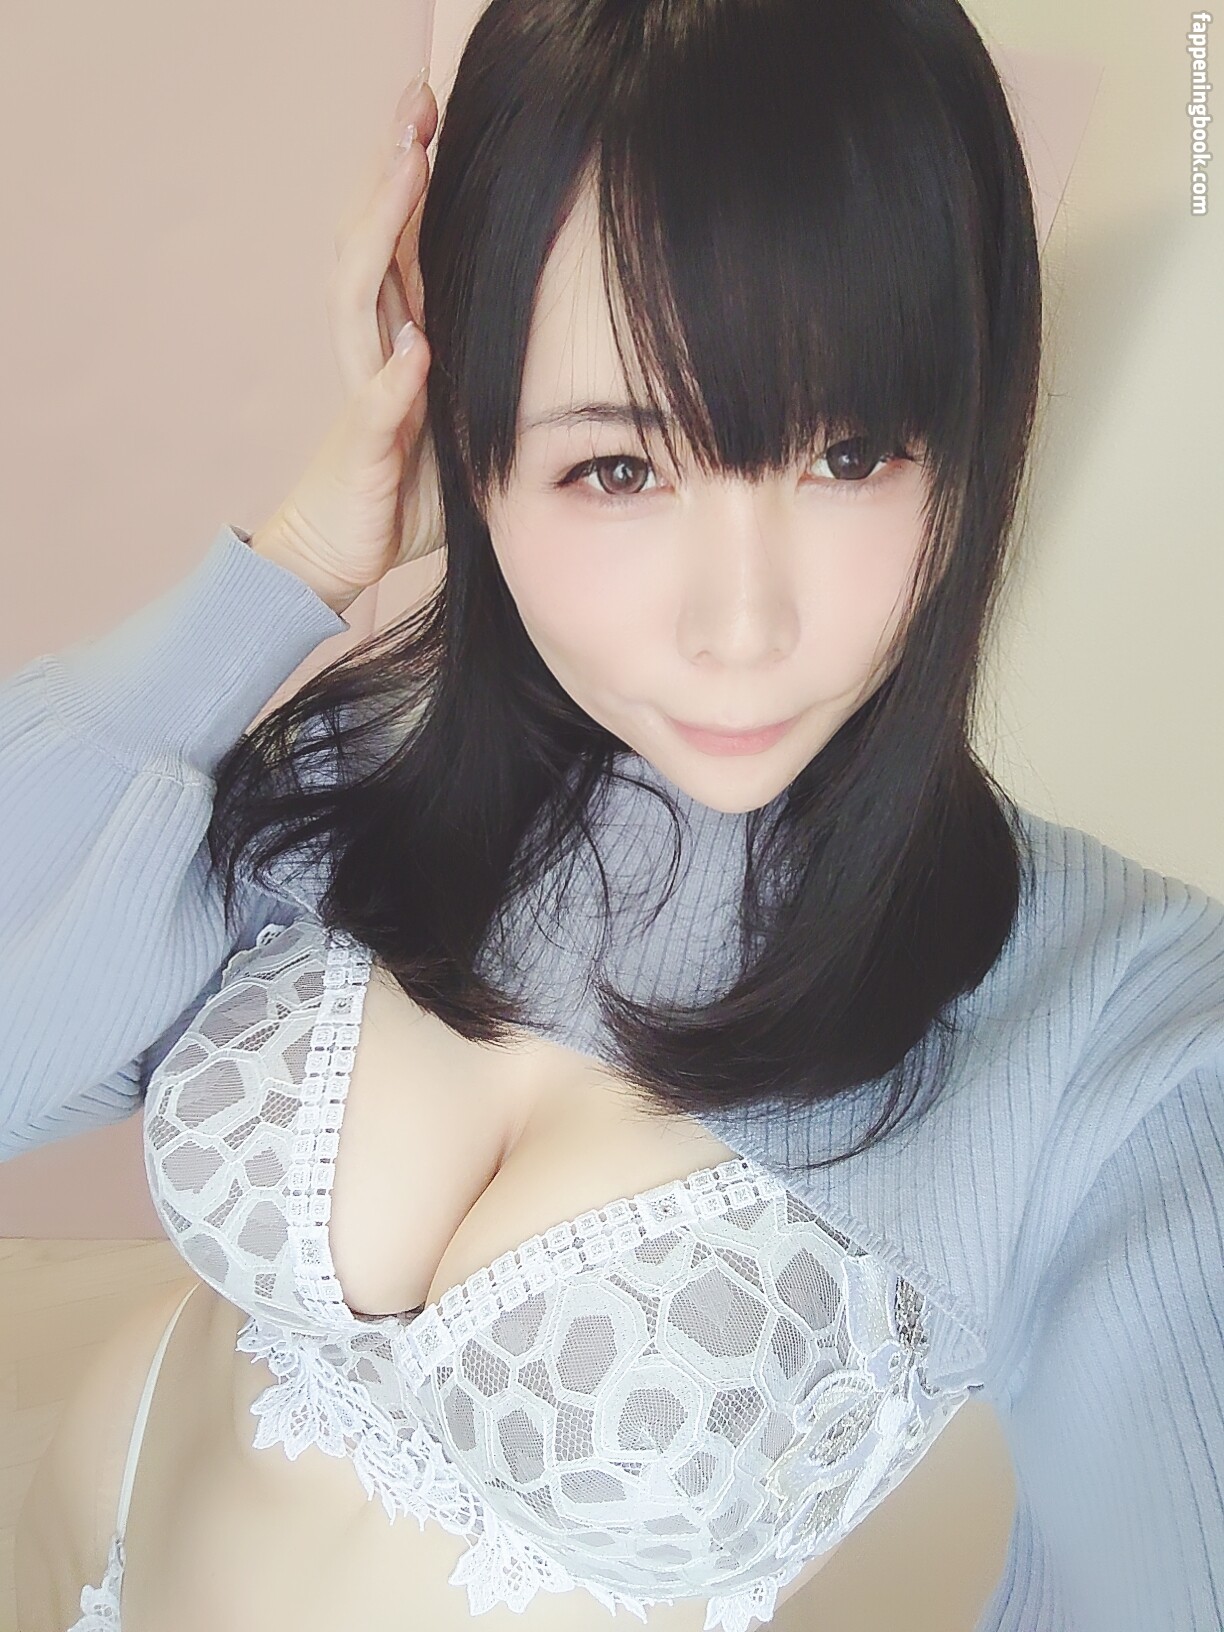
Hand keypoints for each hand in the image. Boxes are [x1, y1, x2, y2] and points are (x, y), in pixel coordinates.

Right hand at [253, 70, 442, 608]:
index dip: (414, 179)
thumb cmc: (401, 494)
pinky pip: (376, 409)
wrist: (335, 554)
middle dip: (392, 173)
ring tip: (406, 175)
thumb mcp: (459, 428)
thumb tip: (555, 357)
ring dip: (383, 236)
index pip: (402, 244)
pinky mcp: (362, 453)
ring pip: (361, 301)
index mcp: (397, 342)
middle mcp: (373, 355)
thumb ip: (484, 384)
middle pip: (372, 245)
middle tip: (414, 103)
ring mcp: (363, 397)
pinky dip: (392, 380)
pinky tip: (415, 347)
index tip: (433, 112)